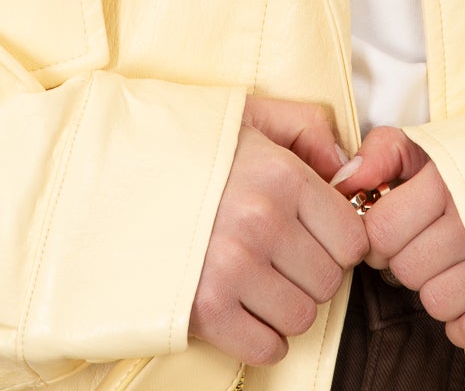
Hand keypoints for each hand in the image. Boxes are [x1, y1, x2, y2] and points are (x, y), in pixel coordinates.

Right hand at [189, 95, 369, 366]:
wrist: (111, 182)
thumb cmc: (189, 150)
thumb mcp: (249, 116)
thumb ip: (307, 128)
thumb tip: (348, 170)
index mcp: (281, 174)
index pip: (353, 238)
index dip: (338, 241)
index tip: (314, 236)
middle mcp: (262, 221)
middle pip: (330, 281)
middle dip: (311, 273)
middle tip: (281, 258)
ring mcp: (233, 268)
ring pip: (302, 317)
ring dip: (286, 306)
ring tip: (258, 281)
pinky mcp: (205, 310)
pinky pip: (267, 347)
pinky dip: (262, 338)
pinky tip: (244, 310)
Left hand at [330, 124, 464, 348]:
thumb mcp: (432, 143)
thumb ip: (382, 152)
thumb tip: (345, 183)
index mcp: (447, 182)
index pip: (380, 232)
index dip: (378, 234)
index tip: (393, 226)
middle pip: (405, 271)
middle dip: (408, 259)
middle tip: (429, 240)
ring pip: (435, 303)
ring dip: (437, 288)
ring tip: (454, 261)